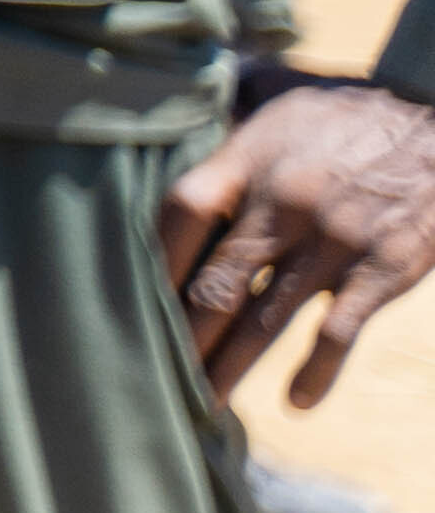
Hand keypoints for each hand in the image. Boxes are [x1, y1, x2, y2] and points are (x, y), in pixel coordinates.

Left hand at [161, 78, 434, 407]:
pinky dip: (317, 372)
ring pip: (265, 317)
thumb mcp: (279, 107)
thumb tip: (165, 138)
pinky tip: (297, 403)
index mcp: (250, 159)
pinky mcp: (381, 269)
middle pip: (216, 280)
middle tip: (156, 374)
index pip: (182, 211)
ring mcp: (334, 239)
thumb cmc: (348, 118)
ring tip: (204, 405)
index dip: (156, 259)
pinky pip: (339, 332)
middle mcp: (285, 202)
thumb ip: (227, 140)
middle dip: (183, 334)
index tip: (131, 297)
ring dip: (230, 365)